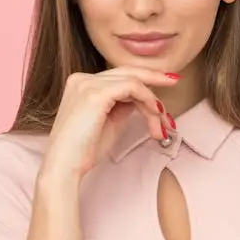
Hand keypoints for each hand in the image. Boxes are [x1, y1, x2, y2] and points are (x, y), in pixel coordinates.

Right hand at [43, 67, 179, 178]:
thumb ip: (122, 106)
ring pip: (133, 81)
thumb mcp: (109, 122)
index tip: (160, 92)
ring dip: (152, 102)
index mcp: (82, 84)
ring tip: (161, 123)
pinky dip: (147, 100)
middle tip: (174, 81)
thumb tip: (141, 100)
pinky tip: (154, 115)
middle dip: (154, 77)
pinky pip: (132, 87)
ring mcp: (88, 84)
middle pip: (127, 72)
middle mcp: (82, 79)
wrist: (65, 166)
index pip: (119, 77)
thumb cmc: (84, 151)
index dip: (143, 83)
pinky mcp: (95, 93)